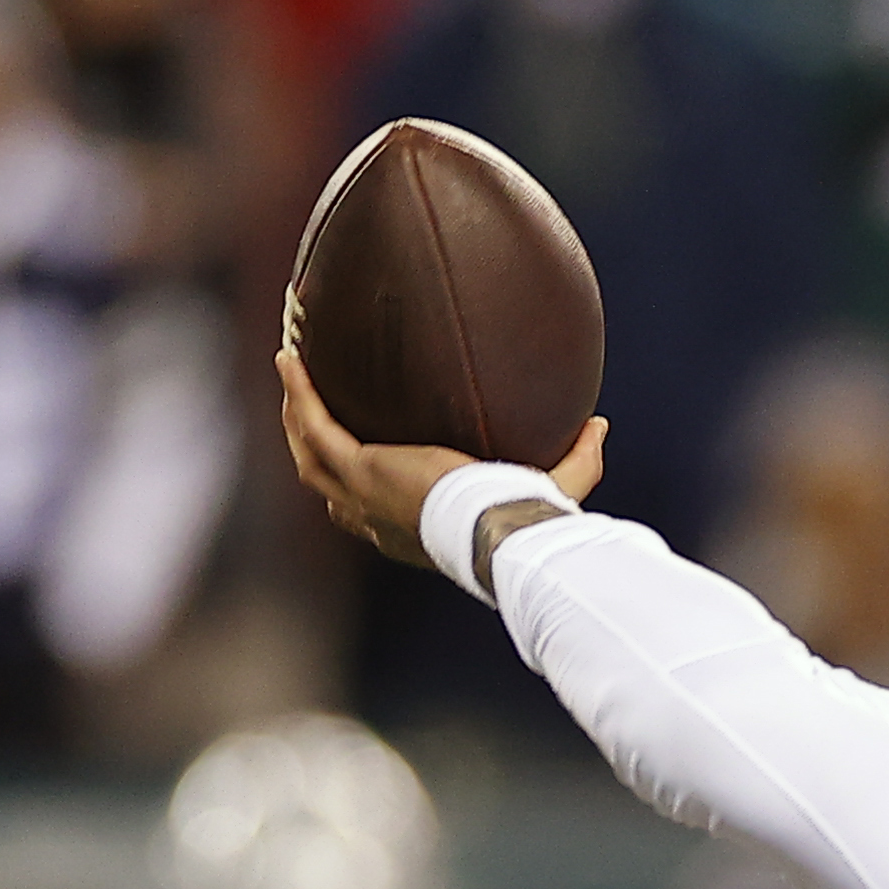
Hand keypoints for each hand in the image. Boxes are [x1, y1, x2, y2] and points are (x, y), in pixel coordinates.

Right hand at [278, 348, 606, 568]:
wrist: (497, 529)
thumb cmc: (522, 521)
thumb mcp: (554, 486)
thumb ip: (579, 459)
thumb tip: (599, 424)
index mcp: (411, 530)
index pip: (370, 510)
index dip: (356, 484)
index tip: (356, 452)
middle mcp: (376, 519)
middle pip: (325, 483)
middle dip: (308, 444)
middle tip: (306, 402)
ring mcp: (361, 495)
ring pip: (308, 456)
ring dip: (294, 416)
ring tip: (289, 373)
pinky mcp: (359, 469)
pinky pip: (315, 426)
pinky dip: (300, 393)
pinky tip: (290, 358)